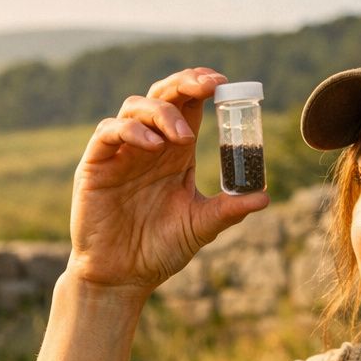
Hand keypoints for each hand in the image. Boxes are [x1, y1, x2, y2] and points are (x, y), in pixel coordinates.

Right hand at [67, 67, 268, 295]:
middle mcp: (149, 146)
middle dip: (185, 83)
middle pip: (163, 95)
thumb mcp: (200, 227)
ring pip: (136, 106)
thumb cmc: (159, 251)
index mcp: (175, 153)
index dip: (203, 86)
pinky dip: (132, 130)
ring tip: (184, 138)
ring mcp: (121, 153)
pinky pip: (109, 131)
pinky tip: (153, 146)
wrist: (123, 277)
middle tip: (210, 87)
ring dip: (163, 111)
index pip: (189, 106)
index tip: (224, 84)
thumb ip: (228, 210)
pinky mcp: (96, 165)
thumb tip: (265, 197)